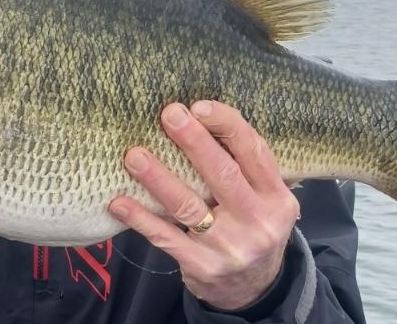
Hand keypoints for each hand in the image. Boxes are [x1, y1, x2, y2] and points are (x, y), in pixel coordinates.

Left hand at [109, 101, 299, 310]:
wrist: (254, 290)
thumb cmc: (252, 228)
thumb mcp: (265, 201)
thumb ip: (244, 168)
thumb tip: (200, 117)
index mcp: (277, 197)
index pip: (255, 152)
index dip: (227, 125)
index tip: (198, 106)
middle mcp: (258, 222)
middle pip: (223, 174)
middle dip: (193, 142)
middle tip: (168, 114)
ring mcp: (230, 247)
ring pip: (189, 206)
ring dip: (158, 178)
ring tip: (133, 156)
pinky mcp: (202, 266)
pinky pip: (166, 238)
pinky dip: (140, 218)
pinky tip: (118, 202)